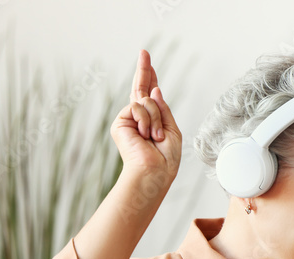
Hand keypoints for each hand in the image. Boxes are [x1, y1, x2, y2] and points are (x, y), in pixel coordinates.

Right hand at [110, 50, 180, 183]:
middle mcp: (139, 118)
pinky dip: (147, 120)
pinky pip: (138, 107)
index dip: (150, 78)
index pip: (150, 95)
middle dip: (143, 69)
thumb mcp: (172, 130)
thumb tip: (154, 90)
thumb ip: (163, 110)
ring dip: (156, 119)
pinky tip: (146, 135)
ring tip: (155, 137)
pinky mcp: (121, 122)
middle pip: (140, 88)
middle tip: (144, 52)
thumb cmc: (166, 158)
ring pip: (146, 101)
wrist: (155, 172)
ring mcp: (129, 119)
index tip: (148, 63)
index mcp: (152, 119)